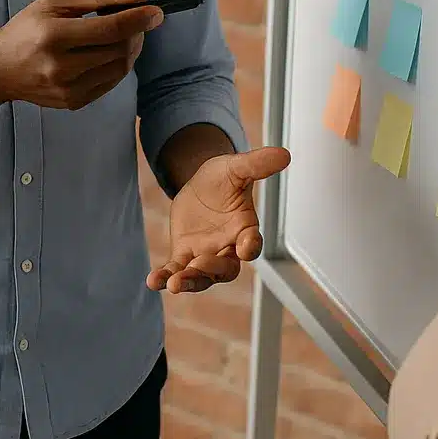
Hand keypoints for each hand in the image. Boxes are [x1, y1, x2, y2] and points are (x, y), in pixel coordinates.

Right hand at [0, 0, 164, 109]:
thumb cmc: (27, 28)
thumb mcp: (55, 1)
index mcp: (53, 35)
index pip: (110, 29)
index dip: (139, 19)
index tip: (157, 11)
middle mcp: (60, 66)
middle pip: (119, 50)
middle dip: (136, 32)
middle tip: (138, 20)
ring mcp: (67, 89)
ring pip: (119, 68)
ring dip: (131, 49)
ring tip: (125, 34)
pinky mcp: (72, 103)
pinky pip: (110, 83)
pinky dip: (119, 65)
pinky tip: (111, 52)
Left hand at [147, 146, 291, 293]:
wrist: (199, 184)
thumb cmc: (223, 179)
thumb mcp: (236, 167)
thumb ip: (256, 164)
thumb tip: (283, 154)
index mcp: (244, 229)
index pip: (252, 244)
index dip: (250, 246)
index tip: (245, 247)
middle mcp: (228, 248)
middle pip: (225, 269)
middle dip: (212, 270)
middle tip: (199, 266)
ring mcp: (206, 255)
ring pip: (201, 276)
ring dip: (189, 281)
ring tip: (175, 284)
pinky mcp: (185, 255)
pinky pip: (177, 271)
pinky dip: (166, 278)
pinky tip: (154, 281)